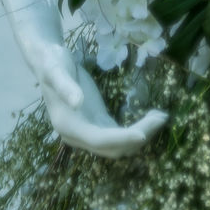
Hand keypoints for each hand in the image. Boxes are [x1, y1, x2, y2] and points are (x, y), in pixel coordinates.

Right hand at [34, 41, 167, 158]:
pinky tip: (150, 118)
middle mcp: (77, 135)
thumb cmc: (53, 63)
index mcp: (68, 126)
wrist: (48, 62)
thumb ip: (66, 87)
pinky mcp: (96, 124)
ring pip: (118, 145)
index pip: (99, 140)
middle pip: (112, 147)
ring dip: (140, 135)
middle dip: (138, 136)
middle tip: (161, 117)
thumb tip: (78, 103)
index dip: (121, 139)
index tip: (143, 134)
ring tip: (161, 117)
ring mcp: (88, 131)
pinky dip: (135, 131)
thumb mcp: (57, 71)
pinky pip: (118, 135)